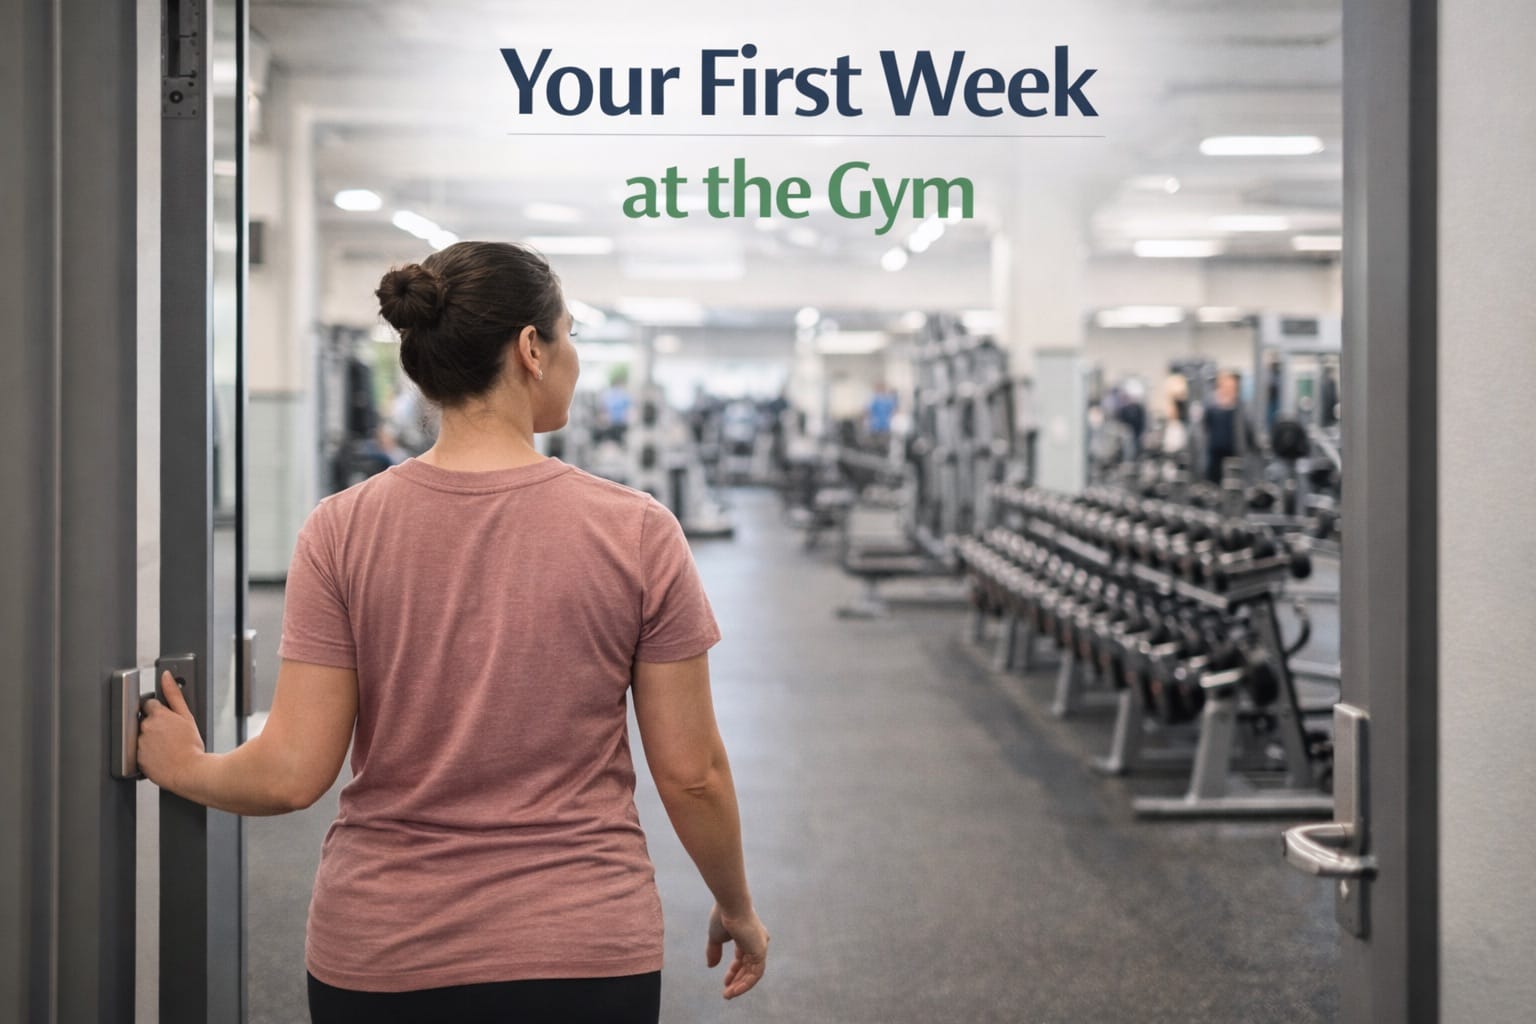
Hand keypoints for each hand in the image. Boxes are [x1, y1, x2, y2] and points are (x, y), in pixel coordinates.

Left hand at [137, 671, 204, 792]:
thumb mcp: (187, 716)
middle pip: (143, 719)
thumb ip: (174, 694)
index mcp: (157, 714)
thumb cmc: (191, 746)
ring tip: (165, 746)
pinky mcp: (136, 758)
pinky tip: (160, 755)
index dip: (157, 709)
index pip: (148, 702)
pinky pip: (138, 751)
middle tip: (168, 734)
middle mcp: (145, 727)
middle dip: (153, 724)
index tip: (164, 717)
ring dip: (149, 738)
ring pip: (140, 736)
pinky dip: (147, 752)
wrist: (189, 772)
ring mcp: (139, 743)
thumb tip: (166, 676)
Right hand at [706, 904, 767, 999]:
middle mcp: (757, 942)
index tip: (725, 982)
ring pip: (753, 973)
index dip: (734, 971)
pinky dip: (746, 983)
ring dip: (740, 986)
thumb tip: (711, 966)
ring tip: (728, 995)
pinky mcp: (760, 952)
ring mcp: (760, 947)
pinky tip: (735, 991)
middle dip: (737, 980)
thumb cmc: (722, 916)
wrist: (731, 905)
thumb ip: (714, 951)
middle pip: (749, 967)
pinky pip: (755, 974)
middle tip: (727, 992)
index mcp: (748, 936)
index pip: (743, 958)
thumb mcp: (715, 937)